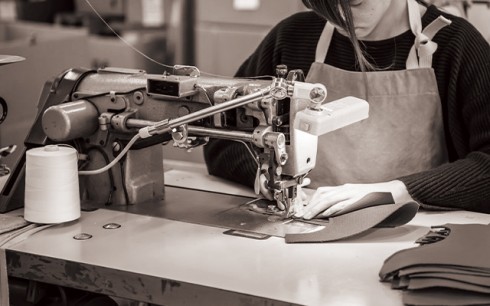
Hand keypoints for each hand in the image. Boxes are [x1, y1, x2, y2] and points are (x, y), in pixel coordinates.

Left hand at [297, 180, 412, 219]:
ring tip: (310, 216)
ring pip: (329, 199)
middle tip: (303, 215)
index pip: (323, 192)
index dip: (312, 200)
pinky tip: (326, 214)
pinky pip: (343, 204)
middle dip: (311, 206)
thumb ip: (344, 202)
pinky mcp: (358, 199)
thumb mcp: (356, 197)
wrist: (393, 192)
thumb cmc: (376, 197)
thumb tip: (330, 211)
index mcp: (345, 189)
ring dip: (317, 208)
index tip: (304, 209)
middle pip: (323, 195)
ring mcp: (352, 193)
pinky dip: (333, 209)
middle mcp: (346, 189)